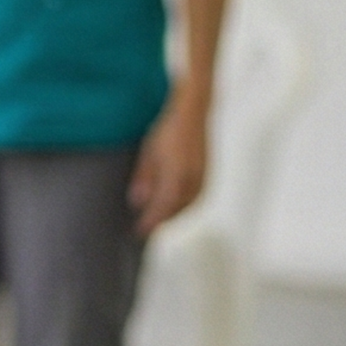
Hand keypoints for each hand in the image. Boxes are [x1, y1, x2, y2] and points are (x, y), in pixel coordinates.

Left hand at [130, 86, 209, 235]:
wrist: (192, 113)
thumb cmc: (166, 131)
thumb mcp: (148, 153)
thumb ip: (144, 178)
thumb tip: (137, 203)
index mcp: (177, 174)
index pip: (162, 207)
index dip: (150, 222)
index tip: (138, 232)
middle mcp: (193, 179)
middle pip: (175, 210)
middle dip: (159, 221)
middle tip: (143, 230)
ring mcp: (203, 177)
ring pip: (187, 206)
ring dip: (172, 216)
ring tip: (156, 222)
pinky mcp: (207, 175)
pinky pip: (195, 198)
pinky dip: (182, 207)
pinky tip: (172, 208)